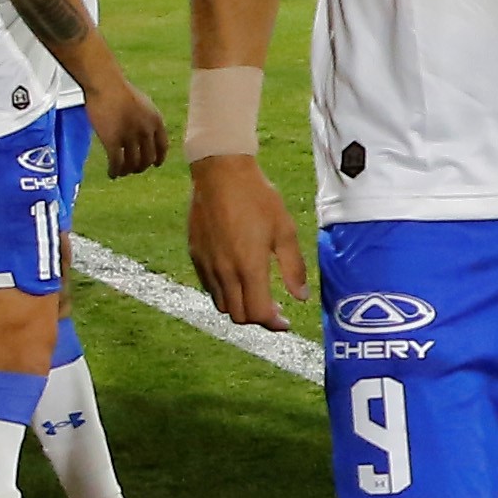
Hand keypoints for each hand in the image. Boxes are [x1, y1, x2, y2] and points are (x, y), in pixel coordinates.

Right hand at [87, 77, 166, 180]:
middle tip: (134, 169)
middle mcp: (146, 131)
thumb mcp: (143, 104)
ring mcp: (130, 137)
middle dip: (141, 167)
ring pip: (132, 164)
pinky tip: (111, 174)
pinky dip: (115, 171)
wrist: (105, 84)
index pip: (163, 147)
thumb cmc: (120, 90)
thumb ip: (147, 120)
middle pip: (148, 159)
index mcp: (156, 121)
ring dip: (127, 171)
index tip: (155, 164)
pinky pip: (116, 163)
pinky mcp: (113, 141)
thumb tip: (145, 134)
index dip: (159, 158)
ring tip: (121, 172)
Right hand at [185, 151, 300, 330]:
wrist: (221, 173)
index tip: (285, 322)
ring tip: (255, 295)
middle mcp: (225, 272)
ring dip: (240, 307)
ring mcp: (207, 265)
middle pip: (239, 316)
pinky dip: (225, 293)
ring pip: (222, 304)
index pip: (258, 314)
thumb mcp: (284, 230)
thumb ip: (293, 267)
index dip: (273, 324)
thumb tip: (301, 297)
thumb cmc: (257, 198)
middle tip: (273, 310)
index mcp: (249, 267)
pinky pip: (210, 287)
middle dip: (258, 319)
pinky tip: (237, 279)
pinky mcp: (196, 255)